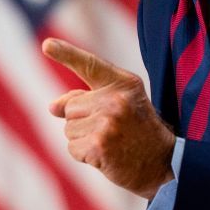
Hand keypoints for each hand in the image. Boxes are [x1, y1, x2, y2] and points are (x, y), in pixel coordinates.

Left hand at [43, 37, 175, 198]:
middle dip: (82, 121)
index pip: (89, 64)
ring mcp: (107, 121)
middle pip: (70, 106)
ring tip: (111, 142)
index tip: (46, 45)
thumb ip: (86, 99)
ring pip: (69, 129)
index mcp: (123, 83)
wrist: (163, 165)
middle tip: (112, 130)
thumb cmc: (138, 132)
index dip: (66, 53)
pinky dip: (84, 156)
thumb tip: (52, 106)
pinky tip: (106, 156)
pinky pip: (72, 148)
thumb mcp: (119, 105)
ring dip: (83, 139)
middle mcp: (115, 98)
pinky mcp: (99, 144)